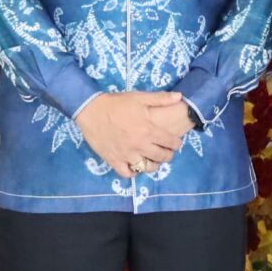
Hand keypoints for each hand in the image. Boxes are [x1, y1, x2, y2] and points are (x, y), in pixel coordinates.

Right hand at [77, 91, 193, 176]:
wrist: (91, 110)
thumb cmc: (117, 103)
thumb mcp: (140, 97)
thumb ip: (161, 98)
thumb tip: (180, 97)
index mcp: (149, 130)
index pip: (170, 142)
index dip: (176, 144)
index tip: (176, 143)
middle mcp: (140, 145)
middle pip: (162, 157)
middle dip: (168, 155)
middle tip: (167, 152)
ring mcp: (127, 154)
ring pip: (147, 168)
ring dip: (153, 166)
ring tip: (153, 161)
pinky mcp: (114, 160)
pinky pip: (127, 173)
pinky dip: (133, 172)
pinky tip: (135, 166)